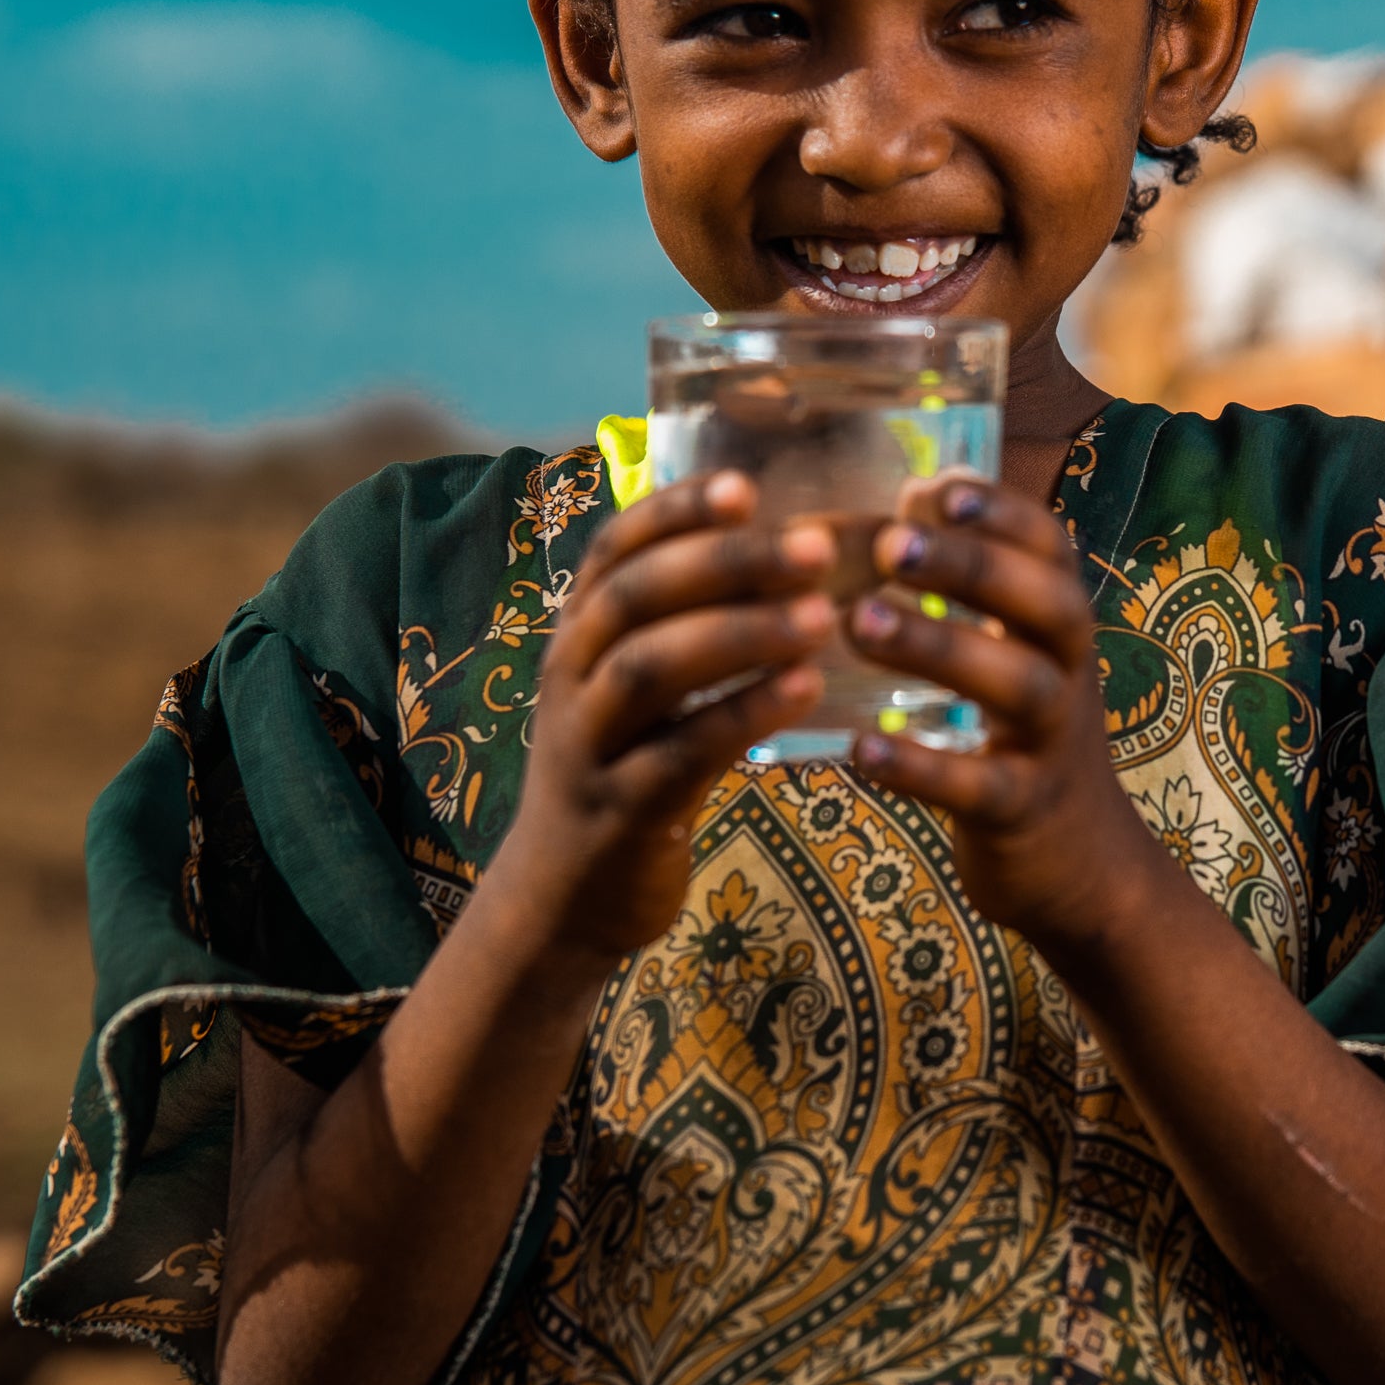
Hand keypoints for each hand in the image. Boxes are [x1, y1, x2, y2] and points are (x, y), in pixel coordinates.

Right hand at [503, 472, 835, 962]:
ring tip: (822, 618)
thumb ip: (682, 622)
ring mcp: (589, 743)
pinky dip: (742, 714)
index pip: (615, 548)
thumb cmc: (624, 770)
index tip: (746, 485)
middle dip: (726, 562)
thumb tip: (784, 546)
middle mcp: (571, 676)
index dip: (676, 511)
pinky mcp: (620, 810)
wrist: (562, 898)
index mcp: (579, 634)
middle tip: (816, 548)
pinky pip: (680, 751)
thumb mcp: (634, 688)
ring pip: (651, 667)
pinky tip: (804, 690)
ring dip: (740, 633)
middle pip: (637, 595)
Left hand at [842, 474, 1166, 955]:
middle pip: (1047, 604)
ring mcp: (1053, 746)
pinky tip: (860, 750)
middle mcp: (1070, 674)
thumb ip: (975, 583)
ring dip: (940, 648)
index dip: (1002, 512)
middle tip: (891, 543)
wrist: (1085, 871)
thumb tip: (909, 488)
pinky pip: (978, 787)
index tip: (935, 487)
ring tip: (859, 622)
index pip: (1051, 549)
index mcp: (1061, 627)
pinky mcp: (1023, 814)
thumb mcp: (1018, 654)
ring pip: (1018, 686)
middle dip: (974, 566)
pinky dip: (921, 767)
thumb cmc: (1026, 741)